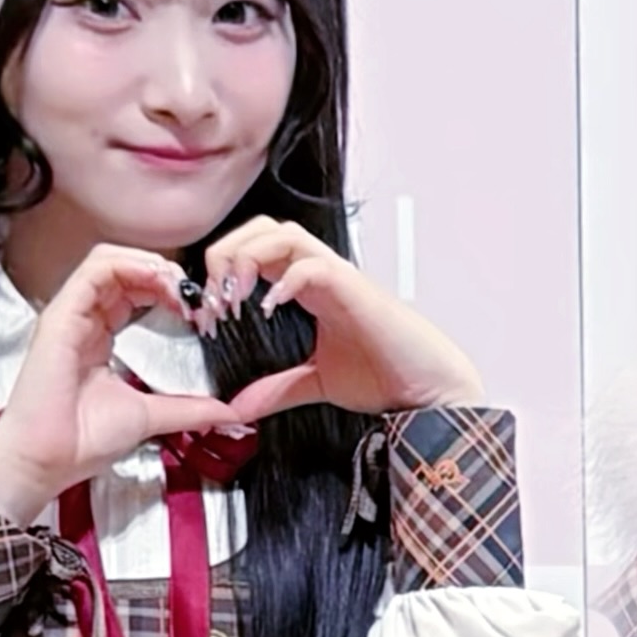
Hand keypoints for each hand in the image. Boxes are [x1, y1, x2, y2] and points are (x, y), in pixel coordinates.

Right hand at [0, 244, 253, 524]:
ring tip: (176, 285)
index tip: (196, 309)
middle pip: (123, 271)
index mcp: (99, 339)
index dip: (166, 291)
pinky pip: (94, 272)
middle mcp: (82, 322)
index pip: (132, 293)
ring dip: (148, 265)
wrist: (47, 461)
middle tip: (192, 294)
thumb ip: (189, 408)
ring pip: (108, 262)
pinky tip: (156, 281)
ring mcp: (70, 317)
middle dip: (162, 273)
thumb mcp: (150, 416)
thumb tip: (227, 410)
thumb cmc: (80, 442)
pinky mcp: (60, 317)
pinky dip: (128, 267)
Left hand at [200, 218, 484, 415]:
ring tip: (236, 296)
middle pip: (262, 228)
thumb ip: (276, 390)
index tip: (209, 313)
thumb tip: (239, 408)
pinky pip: (314, 264)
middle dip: (227, 254)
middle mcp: (320, 274)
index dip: (222, 271)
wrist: (427, 388)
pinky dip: (286, 280)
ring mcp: (338, 277)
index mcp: (308, 287)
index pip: (255, 249)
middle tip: (216, 298)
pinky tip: (272, 307)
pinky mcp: (354, 290)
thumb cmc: (386, 374)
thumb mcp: (317, 383)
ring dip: (249, 257)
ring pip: (283, 232)